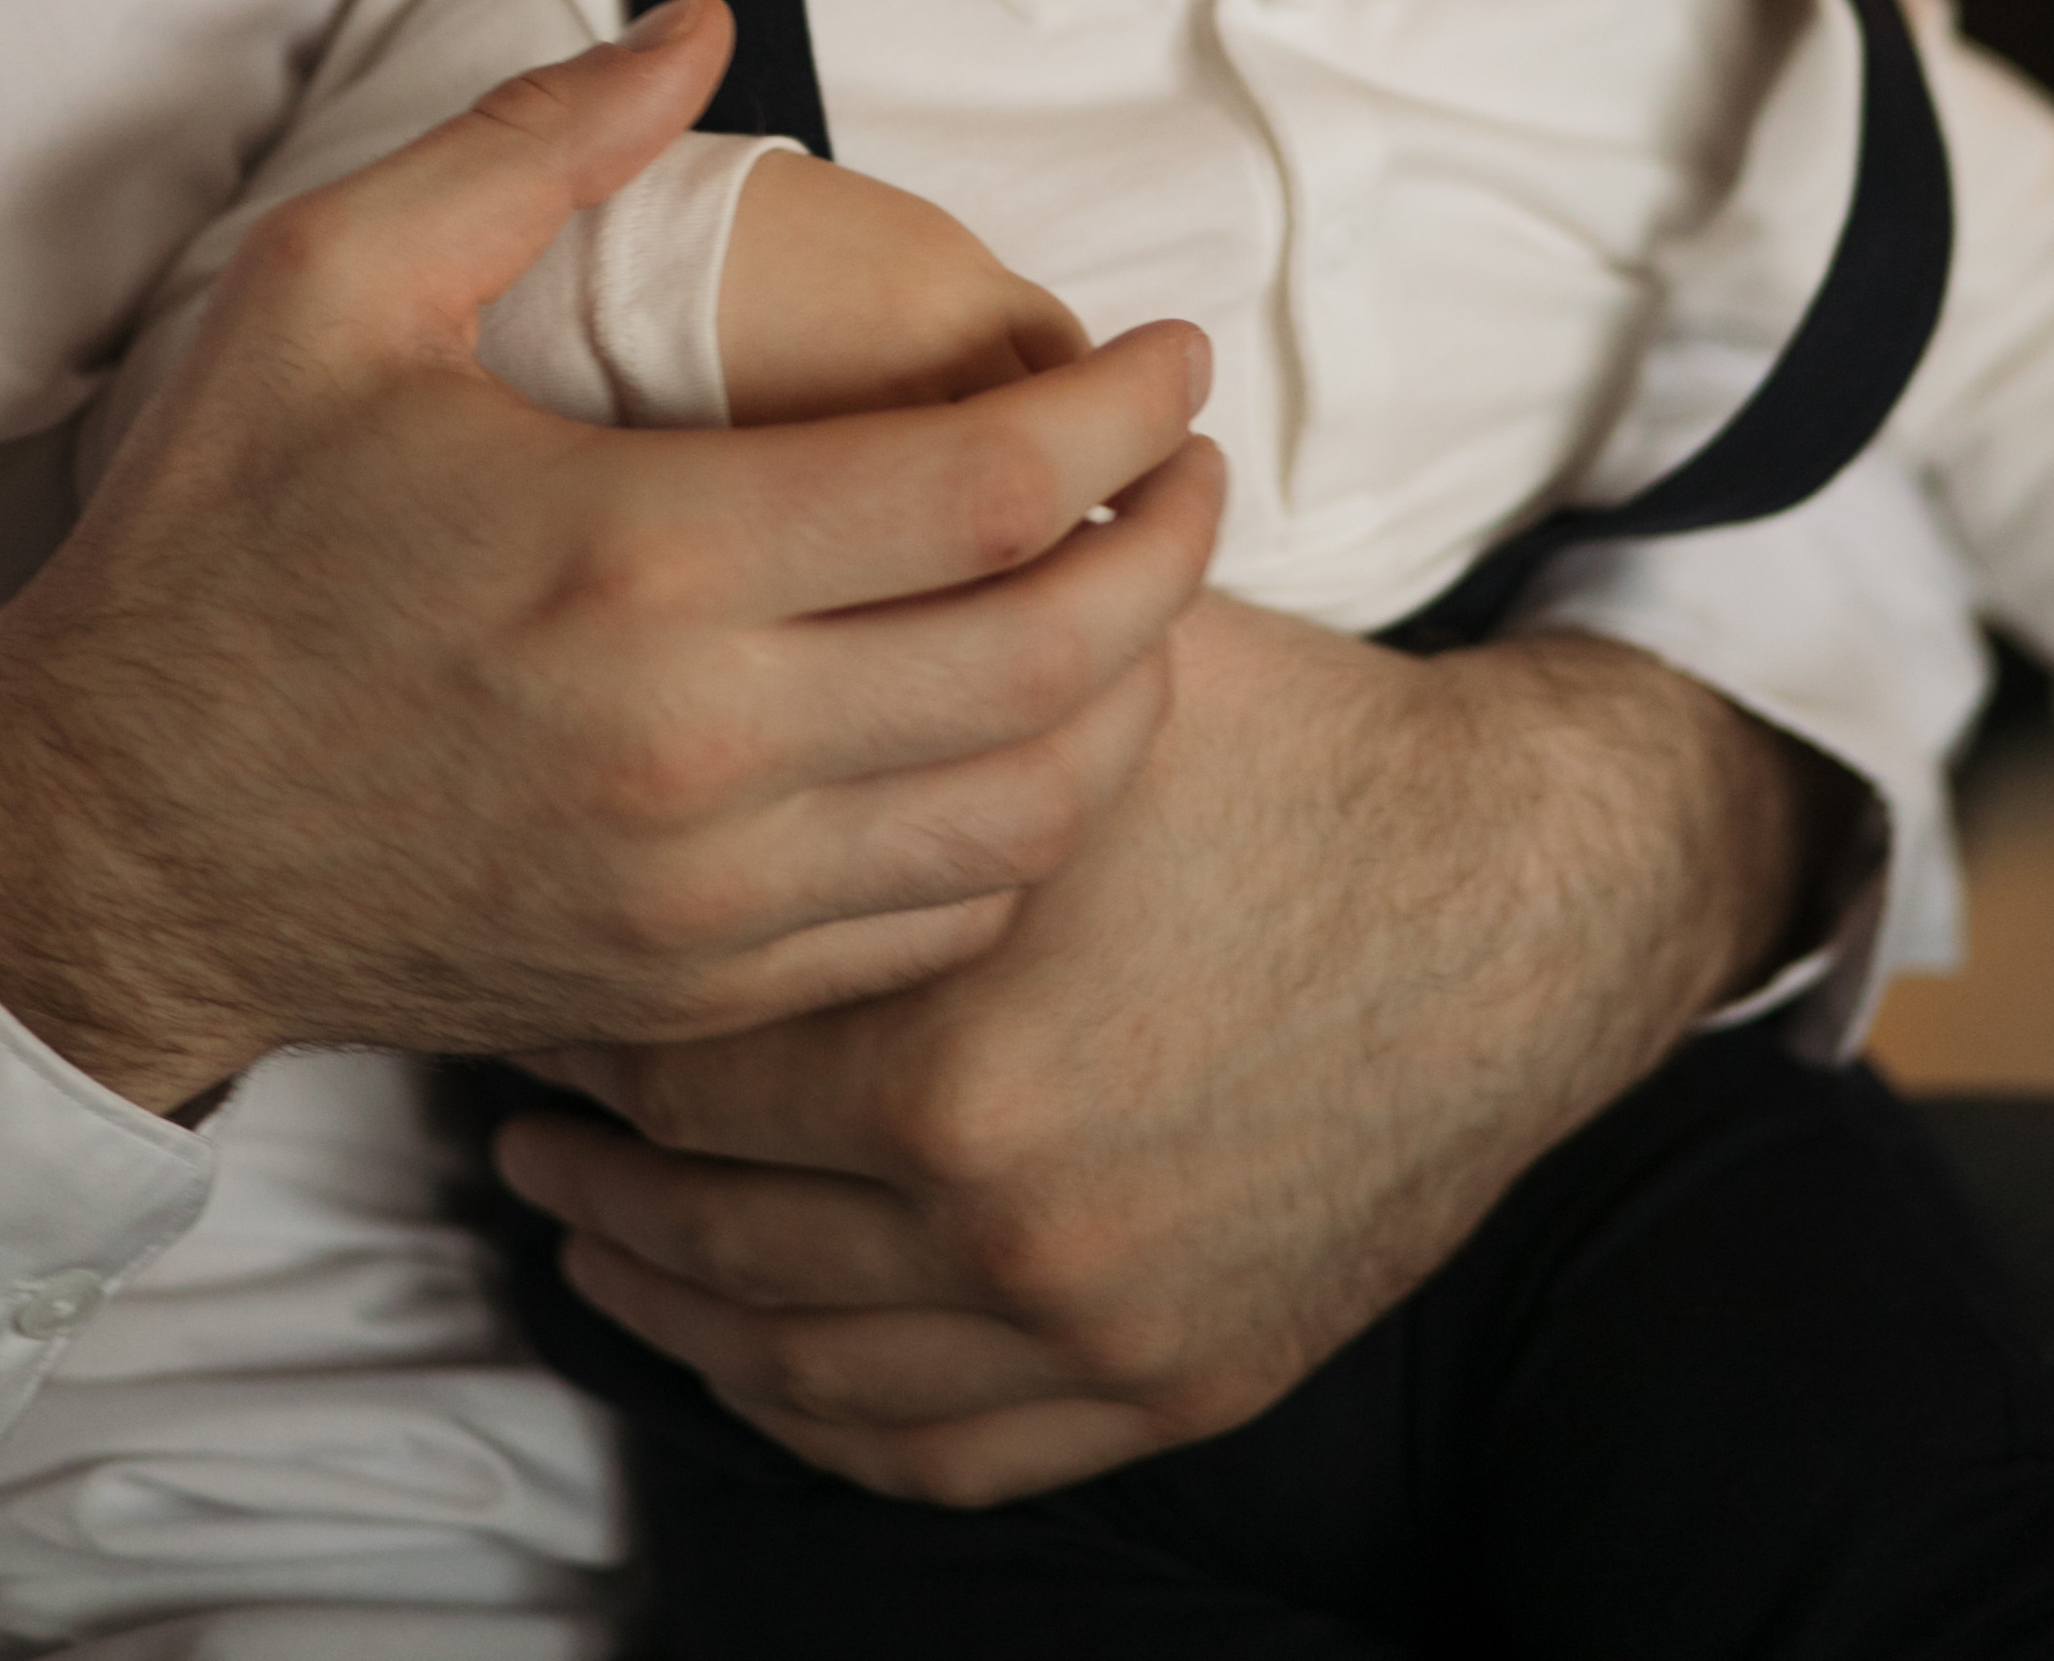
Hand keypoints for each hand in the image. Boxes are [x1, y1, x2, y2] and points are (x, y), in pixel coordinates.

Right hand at [0, 0, 1219, 1114]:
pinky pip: (937, 920)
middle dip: (1178, 544)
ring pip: (1029, 815)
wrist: (110, 839)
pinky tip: (1023, 726)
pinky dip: (1026, 824)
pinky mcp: (692, 987)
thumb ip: (533, 144)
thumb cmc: (223, 551)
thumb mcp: (333, 292)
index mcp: (640, 557)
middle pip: (1055, 660)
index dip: (1128, 409)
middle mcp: (700, 747)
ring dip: (1133, 693)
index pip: (989, 491)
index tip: (1175, 352)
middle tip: (1200, 455)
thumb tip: (703, 22)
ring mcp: (704, 893)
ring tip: (1140, 582)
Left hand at [497, 599, 1831, 1505]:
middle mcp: (1007, 1231)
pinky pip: (930, 1449)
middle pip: (710, 1216)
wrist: (1530, 896)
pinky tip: (744, 1347)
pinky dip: (810, 1407)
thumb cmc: (1303, 761)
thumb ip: (903, 670)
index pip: (683, 1057)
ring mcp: (1091, 1329)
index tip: (546, 957)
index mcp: (954, 1060)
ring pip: (793, 1358)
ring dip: (665, 1291)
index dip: (592, 1004)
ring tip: (586, 1218)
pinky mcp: (1171, 1383)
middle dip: (595, 1145)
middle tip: (523, 1085)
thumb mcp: (1089, 685)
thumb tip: (713, 603)